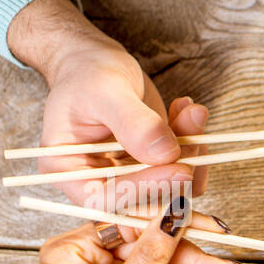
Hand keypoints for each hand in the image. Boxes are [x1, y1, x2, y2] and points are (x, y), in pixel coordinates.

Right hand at [7, 0, 207, 211]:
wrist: (95, 61)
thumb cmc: (87, 72)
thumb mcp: (105, 91)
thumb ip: (132, 123)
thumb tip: (165, 154)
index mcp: (68, 172)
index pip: (106, 200)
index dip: (144, 190)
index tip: (179, 169)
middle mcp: (99, 182)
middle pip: (145, 202)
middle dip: (178, 169)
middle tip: (194, 129)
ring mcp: (130, 179)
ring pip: (173, 189)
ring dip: (193, 154)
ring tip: (192, 113)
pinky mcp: (153, 168)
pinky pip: (186, 172)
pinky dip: (195, 145)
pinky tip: (188, 114)